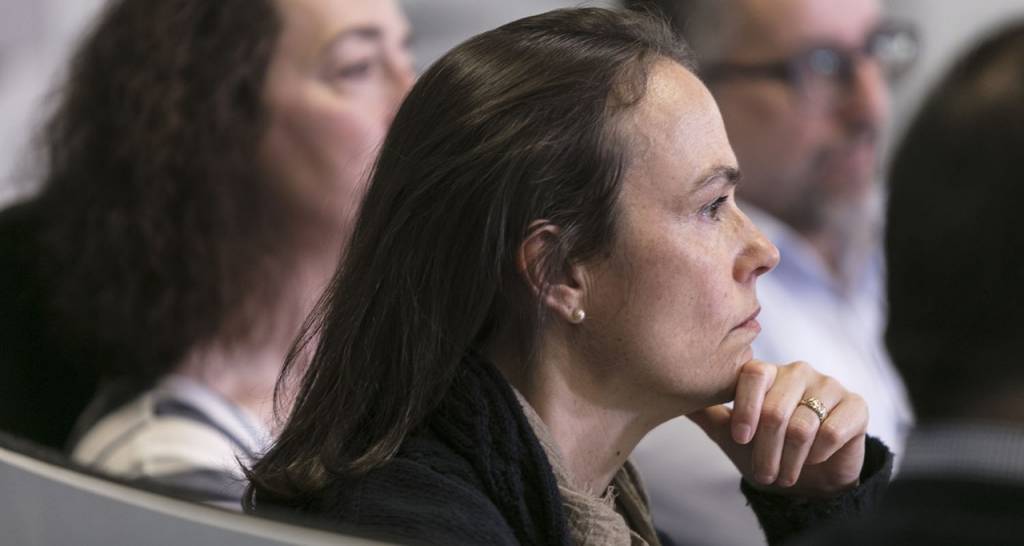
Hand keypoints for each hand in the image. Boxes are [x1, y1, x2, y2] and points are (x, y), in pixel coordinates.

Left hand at [688, 360, 867, 496]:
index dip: (745, 409)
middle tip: (764, 473)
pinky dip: (820, 453)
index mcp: (768, 372)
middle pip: (776, 407)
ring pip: (804, 425)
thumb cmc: (767, 450)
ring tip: (784, 475)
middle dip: (766, 449)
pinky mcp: (856, 406)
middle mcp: (799, 371)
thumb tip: (669, 396)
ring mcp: (830, 385)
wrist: (810, 478)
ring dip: (790, 459)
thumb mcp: (730, 434)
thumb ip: (706, 413)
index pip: (752, 375)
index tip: (740, 439)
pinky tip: (815, 459)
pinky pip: (834, 430)